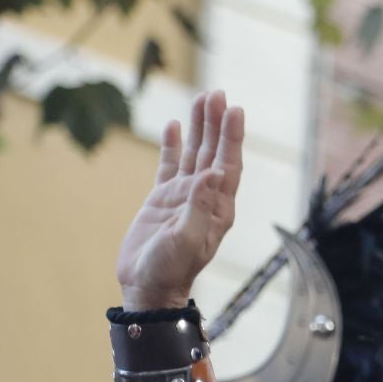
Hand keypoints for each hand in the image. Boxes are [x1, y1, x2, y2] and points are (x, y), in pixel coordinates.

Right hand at [116, 90, 245, 310]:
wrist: (147, 287)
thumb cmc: (170, 270)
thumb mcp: (186, 239)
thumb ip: (200, 206)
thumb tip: (215, 173)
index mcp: (218, 208)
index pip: (229, 165)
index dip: (232, 137)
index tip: (235, 109)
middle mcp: (204, 198)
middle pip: (214, 152)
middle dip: (217, 124)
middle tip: (218, 93)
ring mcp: (183, 196)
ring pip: (194, 154)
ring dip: (199, 128)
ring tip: (202, 98)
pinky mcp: (162, 200)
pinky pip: (169, 165)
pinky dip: (172, 145)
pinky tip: (173, 125)